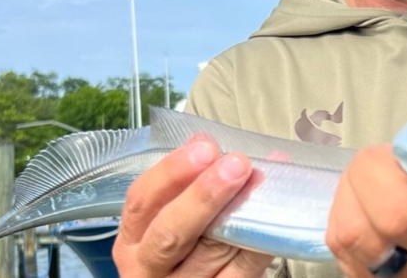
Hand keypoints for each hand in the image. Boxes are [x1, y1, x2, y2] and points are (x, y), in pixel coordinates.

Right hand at [113, 135, 273, 277]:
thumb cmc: (183, 246)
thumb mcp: (171, 214)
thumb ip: (185, 180)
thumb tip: (203, 142)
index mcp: (133, 240)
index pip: (142, 202)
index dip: (172, 172)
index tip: (204, 149)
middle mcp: (149, 268)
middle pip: (171, 233)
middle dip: (205, 195)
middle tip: (237, 164)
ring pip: (211, 252)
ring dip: (241, 213)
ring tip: (262, 182)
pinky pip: (242, 271)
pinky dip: (260, 242)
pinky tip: (273, 217)